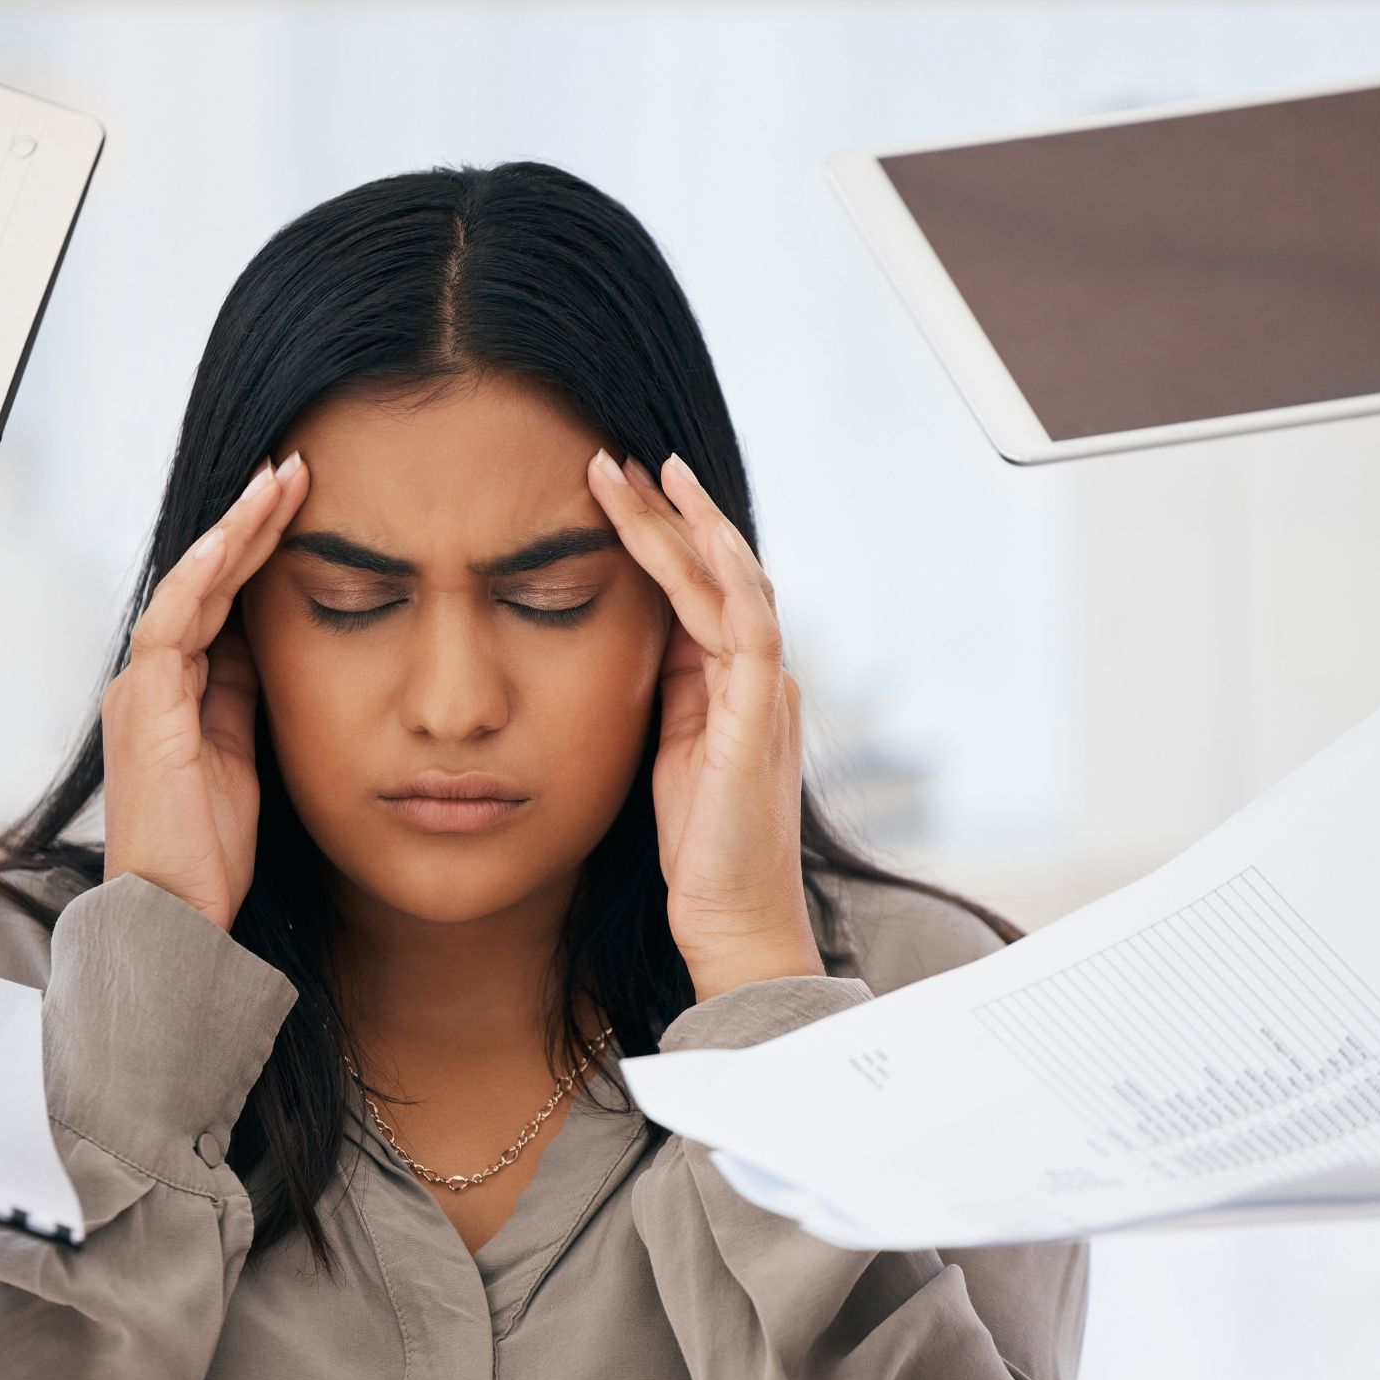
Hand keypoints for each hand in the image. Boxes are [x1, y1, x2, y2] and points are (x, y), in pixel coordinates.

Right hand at [100, 453, 310, 932]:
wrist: (173, 914)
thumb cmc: (205, 851)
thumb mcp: (242, 757)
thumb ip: (243, 699)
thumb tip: (266, 645)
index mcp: (175, 692)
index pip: (219, 600)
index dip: (256, 549)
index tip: (298, 505)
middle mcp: (151, 681)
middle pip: (203, 579)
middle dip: (249, 521)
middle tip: (293, 469)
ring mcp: (142, 691)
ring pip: (188, 587)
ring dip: (232, 531)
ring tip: (276, 483)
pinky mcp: (144, 708)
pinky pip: (170, 625)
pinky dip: (199, 577)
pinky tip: (231, 539)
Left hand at [587, 449, 824, 1002]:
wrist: (733, 920)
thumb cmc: (697, 850)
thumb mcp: (668, 753)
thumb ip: (667, 694)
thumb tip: (638, 638)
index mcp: (737, 684)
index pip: (702, 590)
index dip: (660, 539)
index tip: (613, 493)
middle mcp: (761, 675)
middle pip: (717, 570)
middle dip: (666, 512)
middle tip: (614, 459)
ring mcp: (766, 690)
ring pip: (732, 579)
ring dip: (685, 522)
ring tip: (641, 471)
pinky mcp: (760, 712)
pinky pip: (747, 621)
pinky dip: (720, 569)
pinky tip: (689, 528)